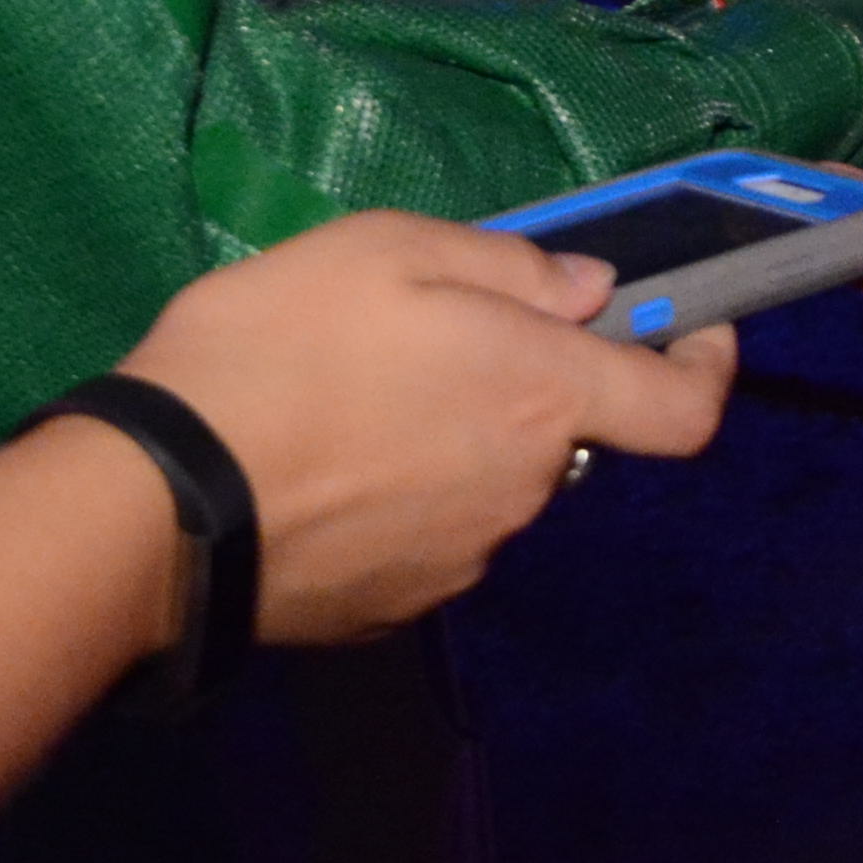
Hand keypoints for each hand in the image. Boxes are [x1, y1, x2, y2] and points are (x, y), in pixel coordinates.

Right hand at [106, 211, 731, 641]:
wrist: (156, 506)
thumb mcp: (386, 251)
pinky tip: (323, 469)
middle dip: (526, 385)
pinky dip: (402, 499)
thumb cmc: (278, 348)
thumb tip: (588, 293)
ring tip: (351, 401)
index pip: (686, 411)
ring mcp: (461, 563)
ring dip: (457, 441)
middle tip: (430, 338)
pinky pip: (428, 537)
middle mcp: (524, 493)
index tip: (688, 331)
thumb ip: (505, 267)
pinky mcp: (392, 611)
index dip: (706, 367)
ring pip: (492, 485)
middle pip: (564, 435)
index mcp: (542, 397)